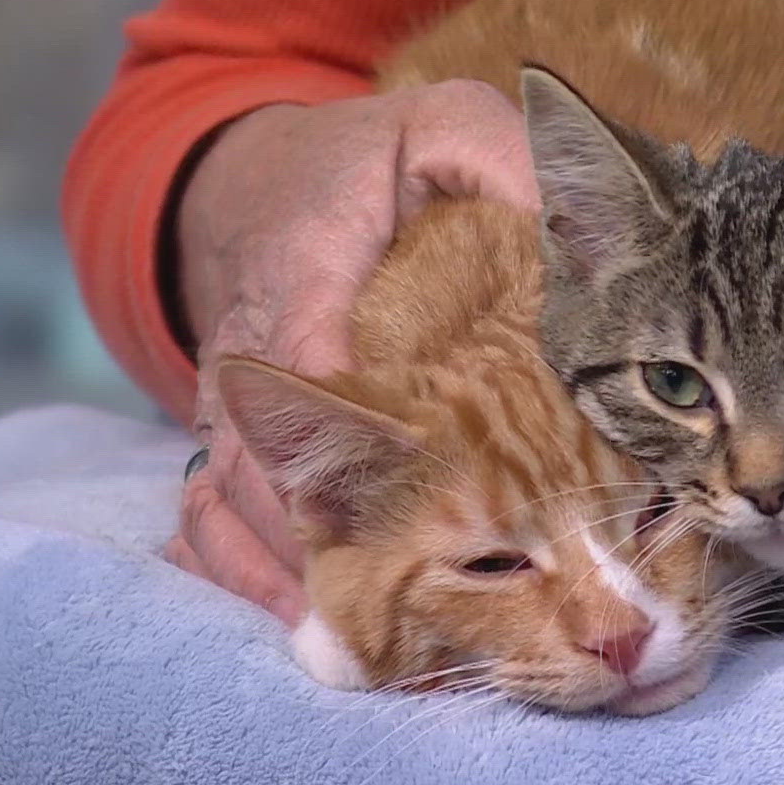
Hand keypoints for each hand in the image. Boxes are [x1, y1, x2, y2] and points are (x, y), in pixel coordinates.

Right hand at [167, 80, 537, 622]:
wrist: (247, 181)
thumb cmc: (365, 164)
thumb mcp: (441, 131)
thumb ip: (500, 156)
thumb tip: (579, 206)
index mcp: (307, 263)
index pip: (312, 344)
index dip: (351, 423)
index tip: (406, 491)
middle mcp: (251, 343)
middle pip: (265, 454)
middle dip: (317, 536)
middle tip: (385, 618)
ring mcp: (224, 402)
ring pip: (228, 500)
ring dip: (281, 575)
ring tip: (350, 652)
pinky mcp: (219, 439)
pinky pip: (204, 517)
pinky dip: (238, 577)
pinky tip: (300, 632)